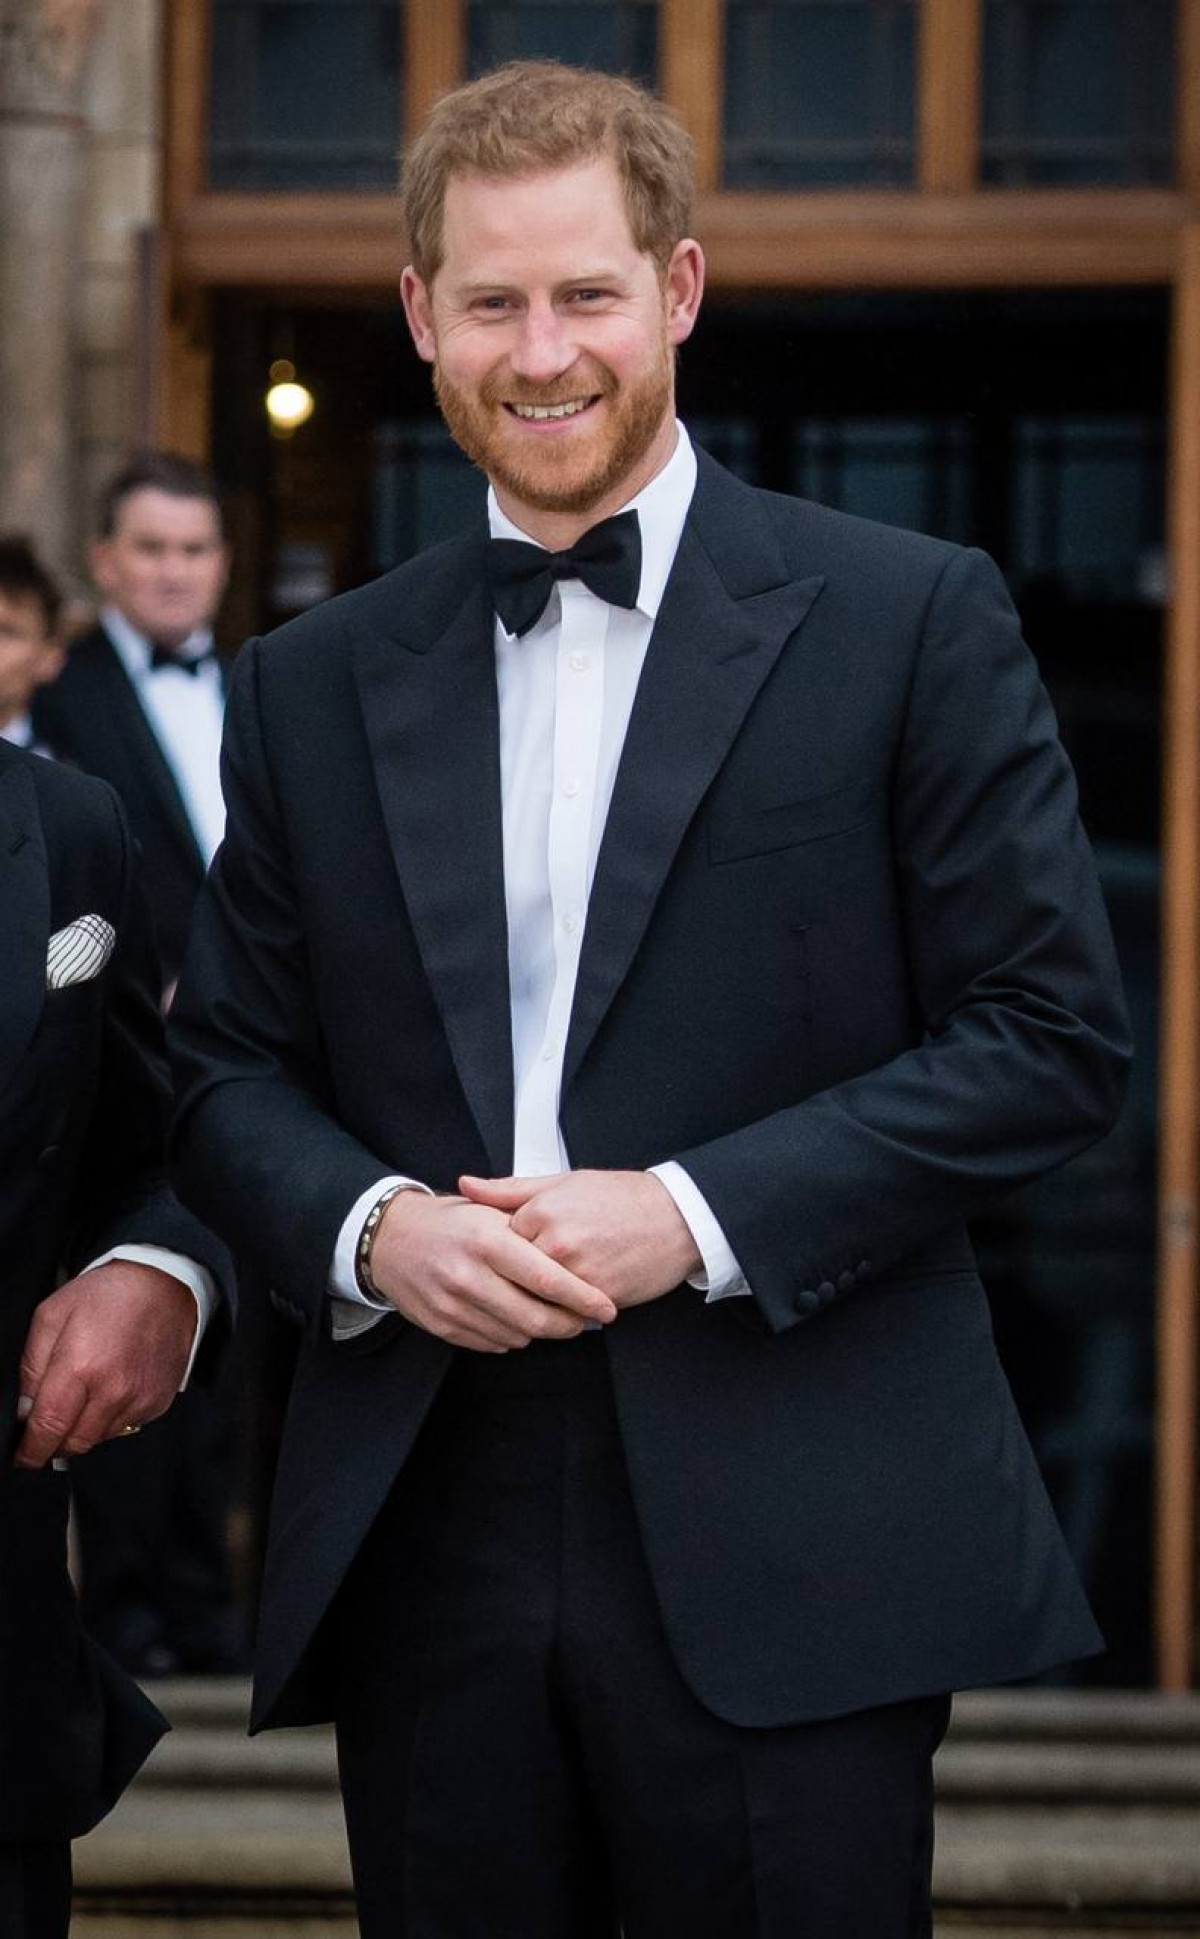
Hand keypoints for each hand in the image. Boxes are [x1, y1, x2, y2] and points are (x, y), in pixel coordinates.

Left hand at [14, 1262, 196, 1469]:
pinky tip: (111, 1388)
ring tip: (85, 1393)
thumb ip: (31, 1367)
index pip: (48, 1429)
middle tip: (51, 1421)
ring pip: (98, 1439)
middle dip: (54, 1440)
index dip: (30, 1451)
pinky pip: (125, 1427)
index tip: (22, 1457)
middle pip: (73, 1444)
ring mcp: (139, 1399)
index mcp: (81, 1367)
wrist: (162, 1284)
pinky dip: (110, 1418)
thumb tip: (26, 1410)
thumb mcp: (50, 1315)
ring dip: (83, 1428)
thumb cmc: (106, 1294)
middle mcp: (113, 1390)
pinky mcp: (157, 1402)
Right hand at [367, 1191, 617, 1351]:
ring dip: (540, 1330)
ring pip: (517, 1336)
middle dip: (568, 1324)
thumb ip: (532, 1228)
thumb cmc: (450, 1222)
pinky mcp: (443, 1326)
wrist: (391, 1239)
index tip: (606, 1308)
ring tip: (549, 1315)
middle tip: (583, 1320)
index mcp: (488, 1240)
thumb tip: (580, 1254)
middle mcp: (469, 1275)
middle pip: (536, 1318)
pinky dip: (512, 1336)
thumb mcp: (490, 1209)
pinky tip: (515, 1318)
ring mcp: (453, 1305)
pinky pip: (492, 1344)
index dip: (583, 1298)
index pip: (548, 1280)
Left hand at [457, 1170, 701, 1308]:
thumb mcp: (563, 1181)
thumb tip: (467, 1185)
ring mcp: (576, 1273)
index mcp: (541, 1212)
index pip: (497, 1245)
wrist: (677, 1218)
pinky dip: (565, 1310)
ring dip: (537, 1300)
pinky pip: (567, 1313)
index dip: (503, 1252)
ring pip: (537, 1300)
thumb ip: (509, 1189)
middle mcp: (555, 1244)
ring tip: (549, 1288)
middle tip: (524, 1275)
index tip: (510, 1252)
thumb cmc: (623, 1198)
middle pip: (513, 1276)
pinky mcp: (598, 1298)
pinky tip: (571, 1299)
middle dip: (514, 1280)